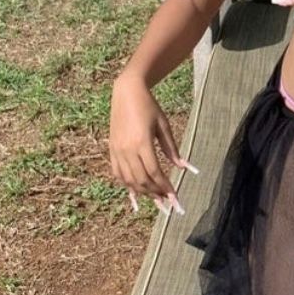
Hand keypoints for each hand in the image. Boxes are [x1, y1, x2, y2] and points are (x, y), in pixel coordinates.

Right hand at [109, 74, 185, 215]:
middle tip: (167, 201)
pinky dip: (127, 184)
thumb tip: (182, 167)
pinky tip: (136, 189)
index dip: (165, 186)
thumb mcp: (163, 125)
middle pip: (141, 180)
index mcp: (142, 143)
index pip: (155, 172)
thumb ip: (171, 148)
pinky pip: (118, 173)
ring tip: (154, 198)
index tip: (174, 195)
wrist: (126, 93)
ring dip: (142, 191)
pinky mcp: (111, 149)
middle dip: (155, 193)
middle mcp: (127, 149)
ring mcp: (117, 150)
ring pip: (129, 180)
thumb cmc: (149, 107)